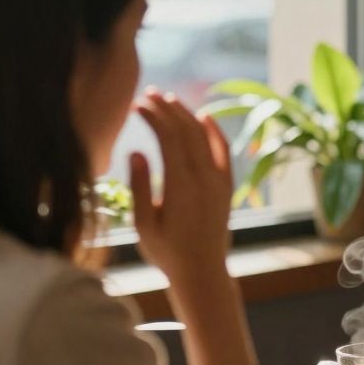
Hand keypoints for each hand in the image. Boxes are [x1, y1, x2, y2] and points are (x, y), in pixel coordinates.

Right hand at [129, 90, 233, 292]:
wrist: (202, 271)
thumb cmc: (166, 252)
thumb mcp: (143, 223)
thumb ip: (139, 186)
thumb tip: (136, 150)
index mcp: (181, 186)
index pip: (169, 138)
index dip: (154, 117)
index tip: (137, 104)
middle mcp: (205, 179)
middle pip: (187, 131)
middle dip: (168, 108)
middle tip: (149, 93)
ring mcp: (219, 181)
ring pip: (205, 137)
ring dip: (187, 115)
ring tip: (169, 99)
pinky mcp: (227, 186)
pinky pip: (224, 151)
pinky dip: (214, 131)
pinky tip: (204, 116)